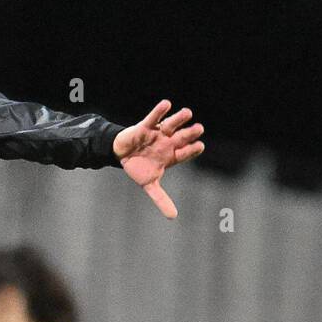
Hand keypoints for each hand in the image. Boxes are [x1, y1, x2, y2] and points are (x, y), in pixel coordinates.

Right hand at [112, 100, 204, 218]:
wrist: (122, 155)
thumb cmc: (139, 167)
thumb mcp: (150, 185)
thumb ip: (162, 199)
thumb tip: (173, 217)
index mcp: (171, 155)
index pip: (186, 152)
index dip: (192, 149)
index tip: (200, 146)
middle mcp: (168, 142)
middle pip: (182, 137)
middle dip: (190, 133)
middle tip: (199, 129)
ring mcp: (158, 134)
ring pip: (171, 125)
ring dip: (179, 119)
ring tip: (188, 113)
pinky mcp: (145, 127)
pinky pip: (154, 118)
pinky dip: (159, 112)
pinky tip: (167, 104)